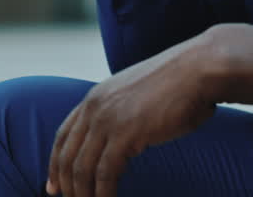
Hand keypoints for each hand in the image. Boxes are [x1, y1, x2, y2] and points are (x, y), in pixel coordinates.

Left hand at [44, 25, 252, 196]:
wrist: (199, 69)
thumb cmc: (180, 84)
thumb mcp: (139, 95)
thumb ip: (123, 113)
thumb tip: (125, 141)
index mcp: (96, 96)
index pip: (63, 135)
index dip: (55, 163)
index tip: (53, 185)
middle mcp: (95, 106)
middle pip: (67, 154)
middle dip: (64, 184)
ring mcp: (108, 119)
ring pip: (81, 168)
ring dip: (83, 194)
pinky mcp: (125, 134)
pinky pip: (105, 173)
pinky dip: (103, 194)